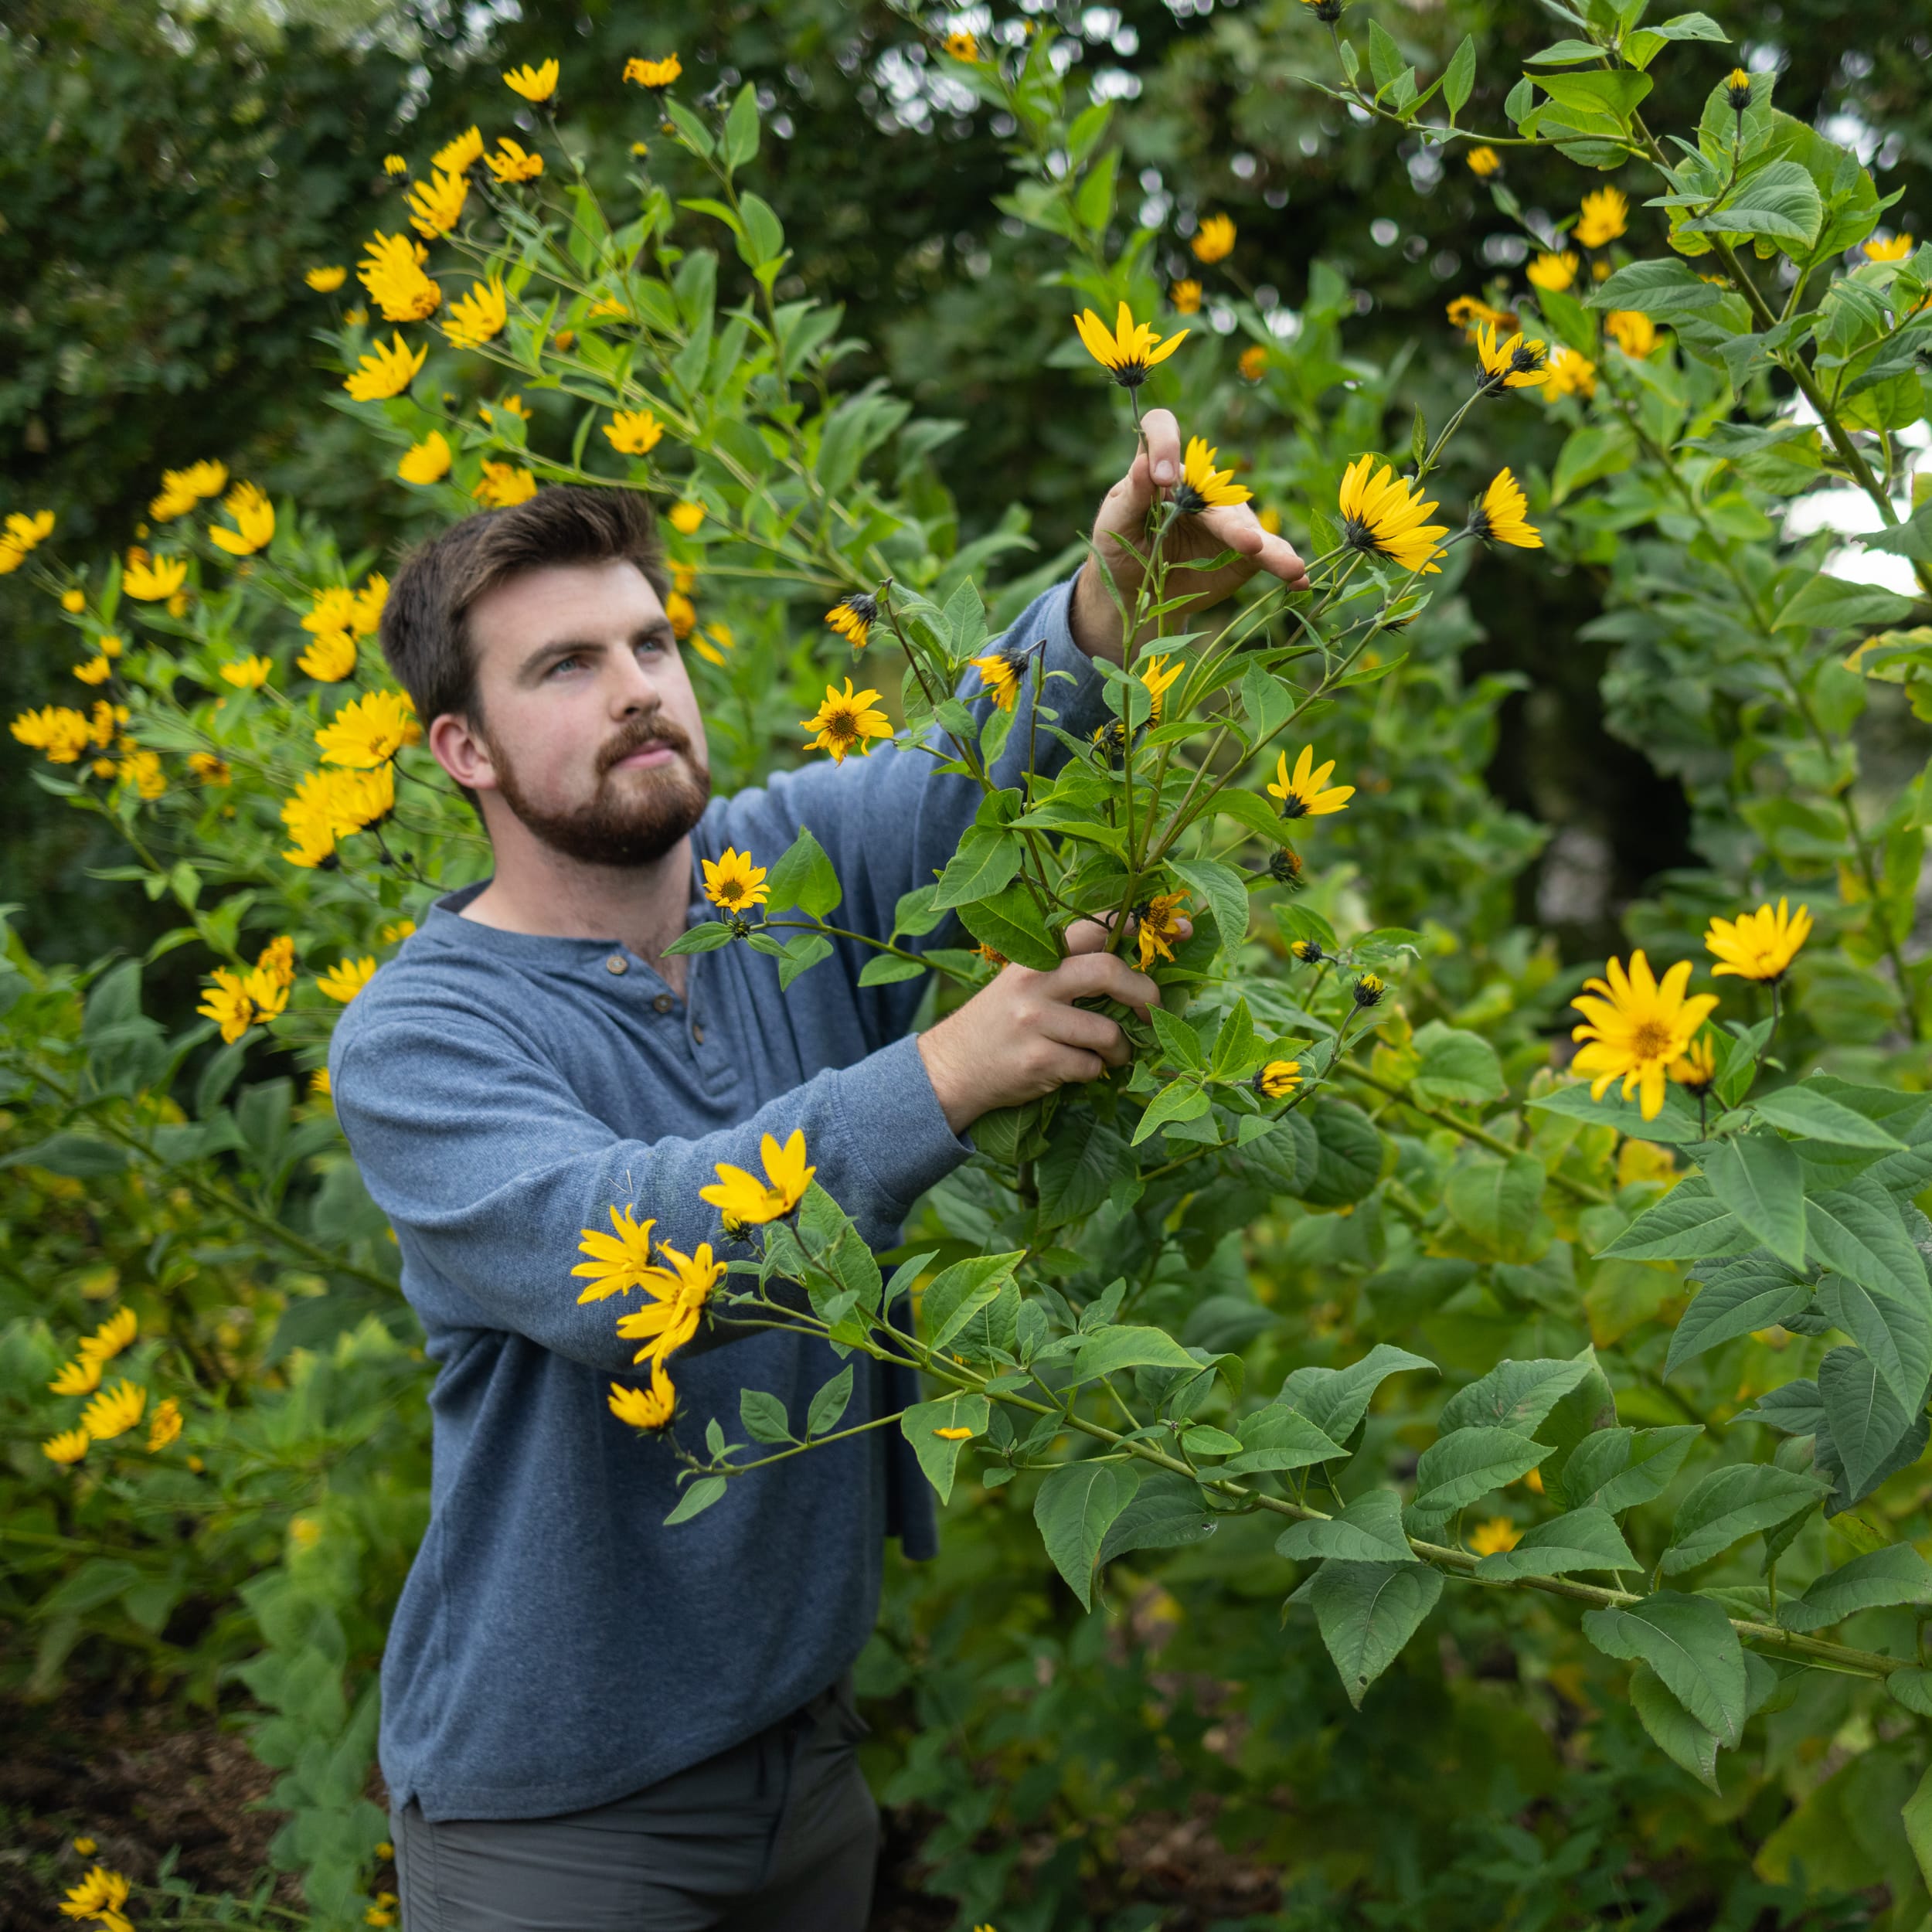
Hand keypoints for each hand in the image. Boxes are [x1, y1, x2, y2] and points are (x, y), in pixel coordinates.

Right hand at [915, 917, 1189, 1132]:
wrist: (951, 1067)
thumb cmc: (1000, 1023)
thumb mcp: (1026, 983)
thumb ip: (1070, 971)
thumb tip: (1138, 969)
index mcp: (1035, 956)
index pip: (1091, 927)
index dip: (1139, 925)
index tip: (1180, 929)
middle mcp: (1034, 982)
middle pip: (1107, 972)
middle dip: (1144, 993)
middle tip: (1152, 1012)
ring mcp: (1034, 1022)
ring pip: (1107, 1033)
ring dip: (1119, 1051)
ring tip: (1108, 1056)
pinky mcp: (1037, 1062)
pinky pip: (1090, 1067)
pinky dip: (1092, 1072)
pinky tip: (1074, 1070)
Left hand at [1069, 406, 1308, 664]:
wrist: (1140, 591)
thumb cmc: (1122, 548)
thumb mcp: (1116, 523)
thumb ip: (1131, 495)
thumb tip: (1143, 462)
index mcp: (1162, 469)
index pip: (1161, 430)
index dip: (1163, 443)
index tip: (1161, 478)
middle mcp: (1200, 486)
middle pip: (1219, 494)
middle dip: (1233, 524)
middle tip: (1246, 543)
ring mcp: (1227, 518)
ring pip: (1250, 529)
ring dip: (1270, 549)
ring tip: (1290, 566)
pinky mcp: (1245, 550)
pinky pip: (1268, 553)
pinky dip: (1283, 564)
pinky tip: (1299, 577)